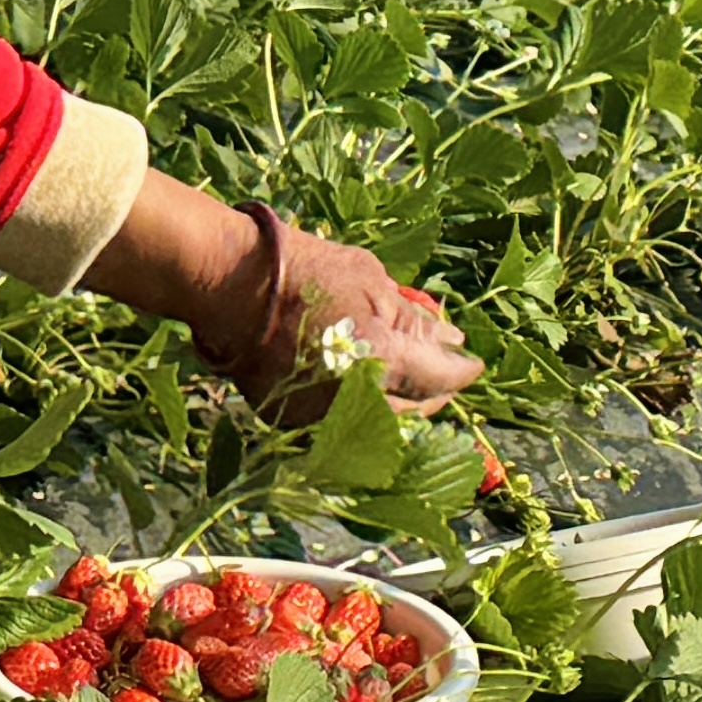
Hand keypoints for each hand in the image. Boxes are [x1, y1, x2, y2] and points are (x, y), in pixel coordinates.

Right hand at [234, 217, 481, 421]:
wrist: (231, 287)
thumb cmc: (306, 272)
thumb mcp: (372, 281)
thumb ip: (415, 320)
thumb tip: (450, 340)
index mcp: (387, 364)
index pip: (444, 379)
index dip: (462, 370)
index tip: (470, 361)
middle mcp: (360, 405)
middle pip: (418, 412)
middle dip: (433, 391)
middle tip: (437, 368)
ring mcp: (325, 420)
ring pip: (381, 429)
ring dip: (397, 406)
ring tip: (398, 377)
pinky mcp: (295, 426)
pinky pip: (341, 429)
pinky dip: (358, 413)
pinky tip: (360, 387)